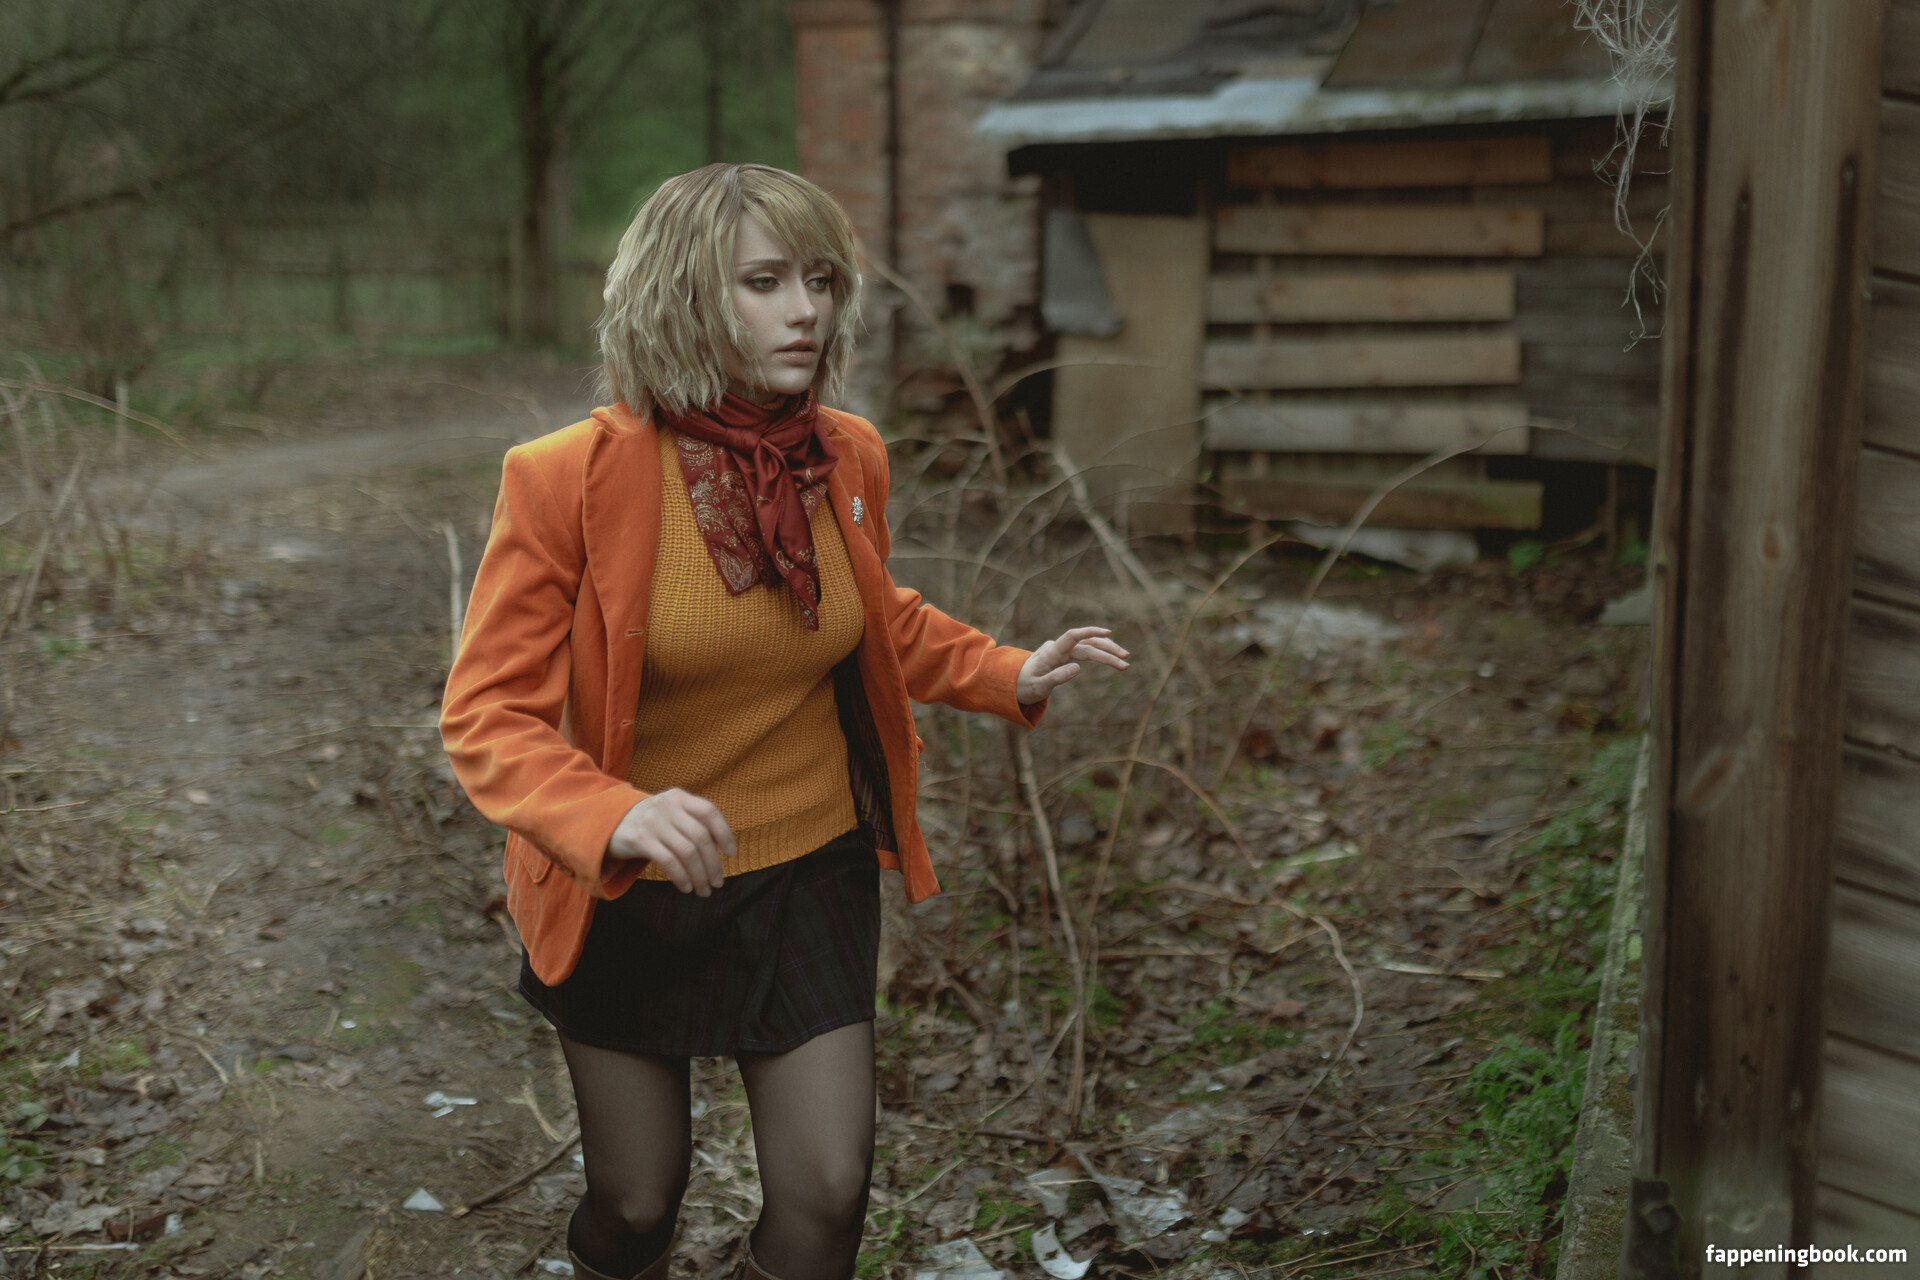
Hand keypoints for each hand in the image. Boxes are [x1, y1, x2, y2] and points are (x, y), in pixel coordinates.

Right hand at [605, 789, 736, 895]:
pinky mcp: (639, 839)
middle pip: (700, 837)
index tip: (731, 854)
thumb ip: (693, 822)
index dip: (724, 833)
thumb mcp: (671, 813)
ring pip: (687, 852)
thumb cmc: (651, 823)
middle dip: (713, 864)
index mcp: (679, 797)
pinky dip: (682, 877)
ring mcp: (652, 822)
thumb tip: (722, 847)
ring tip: (704, 890)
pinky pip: (669, 861)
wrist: (608, 822)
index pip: (709, 812)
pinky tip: (686, 887)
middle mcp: (666, 806)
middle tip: (718, 883)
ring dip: (700, 875)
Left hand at [1017, 625, 1129, 705]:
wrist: (1015, 682)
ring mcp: (1063, 650)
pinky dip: (1100, 652)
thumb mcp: (1038, 687)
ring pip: (1089, 645)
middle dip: (1108, 652)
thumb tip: (1078, 668)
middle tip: (1125, 663)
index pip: (1072, 636)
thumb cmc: (1025, 686)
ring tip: (1124, 660)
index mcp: (1051, 653)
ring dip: (1107, 650)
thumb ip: (1056, 678)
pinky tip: (1113, 655)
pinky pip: (1086, 650)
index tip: (1108, 633)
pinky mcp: (1066, 654)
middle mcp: (1058, 647)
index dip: (1090, 631)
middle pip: (1087, 644)